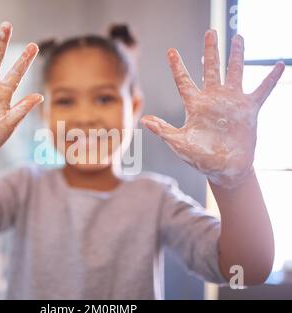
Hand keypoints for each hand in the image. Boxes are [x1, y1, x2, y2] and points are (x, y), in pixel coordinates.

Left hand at [141, 29, 284, 188]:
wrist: (224, 169)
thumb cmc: (200, 158)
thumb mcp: (179, 143)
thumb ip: (163, 130)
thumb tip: (144, 120)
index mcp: (195, 106)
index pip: (184, 81)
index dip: (177, 67)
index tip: (171, 51)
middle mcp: (213, 100)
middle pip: (211, 69)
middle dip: (210, 51)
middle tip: (210, 32)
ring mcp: (232, 103)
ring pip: (235, 73)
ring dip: (236, 56)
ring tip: (238, 37)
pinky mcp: (248, 110)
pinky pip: (262, 91)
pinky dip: (270, 79)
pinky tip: (280, 64)